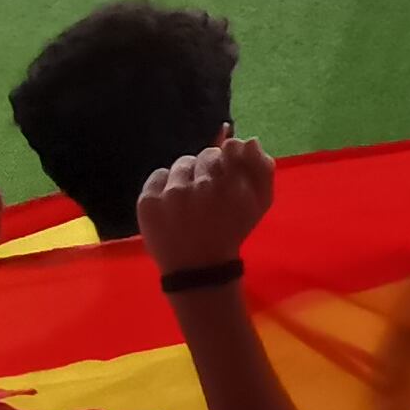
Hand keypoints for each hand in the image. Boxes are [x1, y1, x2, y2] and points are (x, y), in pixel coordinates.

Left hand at [136, 132, 275, 275]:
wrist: (199, 268)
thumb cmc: (232, 232)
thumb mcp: (259, 203)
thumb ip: (261, 169)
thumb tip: (247, 140)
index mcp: (232, 185)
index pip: (227, 150)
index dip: (226, 161)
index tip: (223, 176)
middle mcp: (202, 185)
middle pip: (204, 156)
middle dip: (206, 169)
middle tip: (206, 192)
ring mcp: (172, 193)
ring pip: (181, 164)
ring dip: (186, 176)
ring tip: (188, 200)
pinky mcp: (149, 200)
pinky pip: (158, 176)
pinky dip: (164, 185)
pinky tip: (170, 204)